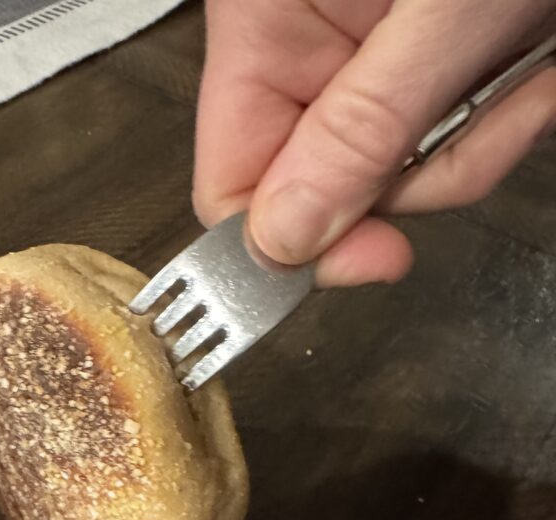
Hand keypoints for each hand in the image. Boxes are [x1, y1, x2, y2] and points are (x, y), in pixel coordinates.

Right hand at [195, 0, 555, 283]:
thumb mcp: (442, 17)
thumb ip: (358, 133)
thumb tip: (282, 239)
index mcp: (266, 16)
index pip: (230, 177)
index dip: (291, 240)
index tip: (371, 258)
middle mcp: (304, 45)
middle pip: (326, 190)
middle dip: (419, 175)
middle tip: (489, 113)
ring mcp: (363, 61)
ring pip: (395, 177)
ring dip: (478, 144)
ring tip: (526, 67)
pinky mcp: (417, 69)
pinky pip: (442, 145)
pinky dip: (500, 120)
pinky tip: (529, 66)